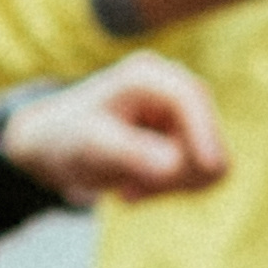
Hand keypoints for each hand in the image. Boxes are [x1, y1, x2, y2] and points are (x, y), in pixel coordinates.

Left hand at [0, 52, 229, 205]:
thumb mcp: (90, 145)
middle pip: (207, 135)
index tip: (210, 167)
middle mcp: (172, 88)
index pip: (190, 97)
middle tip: (127, 192)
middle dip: (173, 174)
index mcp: (146, 75)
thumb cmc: (67, 139)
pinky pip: (204, 176)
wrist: (56, 148)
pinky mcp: (189, 138)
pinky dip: (171, 189)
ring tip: (128, 186)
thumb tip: (173, 164)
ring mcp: (184, 114)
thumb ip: (130, 152)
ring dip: (170, 186)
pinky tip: (137, 186)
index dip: (205, 131)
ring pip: (211, 163)